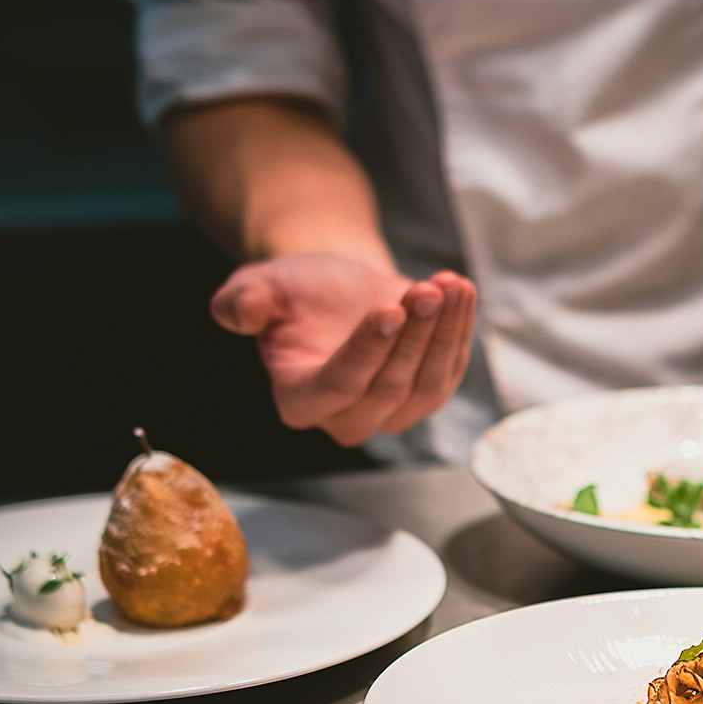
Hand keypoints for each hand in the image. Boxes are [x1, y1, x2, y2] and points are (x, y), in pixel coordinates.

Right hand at [210, 255, 476, 446]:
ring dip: (443, 334)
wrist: (338, 287)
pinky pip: (449, 371)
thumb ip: (243, 301)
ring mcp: (391, 414)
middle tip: (426, 289)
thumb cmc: (296, 290)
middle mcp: (346, 419)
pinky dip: (460, 331)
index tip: (389, 310)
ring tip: (448, 285)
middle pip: (388, 389)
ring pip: (425, 386)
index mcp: (299, 400)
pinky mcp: (425, 396)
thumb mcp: (260, 285)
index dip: (366, 352)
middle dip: (413, 336)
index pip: (337, 387)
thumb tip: (242, 313)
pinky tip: (461, 290)